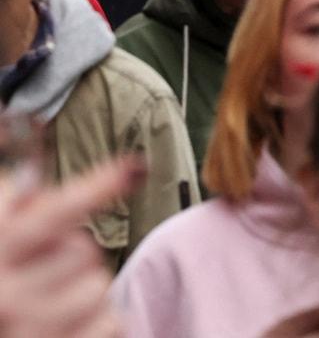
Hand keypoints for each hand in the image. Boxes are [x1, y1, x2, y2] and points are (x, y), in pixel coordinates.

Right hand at [0, 157, 140, 337]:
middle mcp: (9, 298)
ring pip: (99, 287)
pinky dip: (98, 325)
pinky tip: (66, 330)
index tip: (135, 168)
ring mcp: (33, 333)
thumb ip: (12, 209)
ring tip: (50, 307)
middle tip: (42, 274)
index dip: (95, 188)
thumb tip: (32, 177)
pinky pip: (112, 323)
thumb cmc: (4, 281)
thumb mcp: (0, 240)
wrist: (7, 327)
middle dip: (70, 256)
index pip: (52, 215)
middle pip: (83, 251)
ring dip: (84, 292)